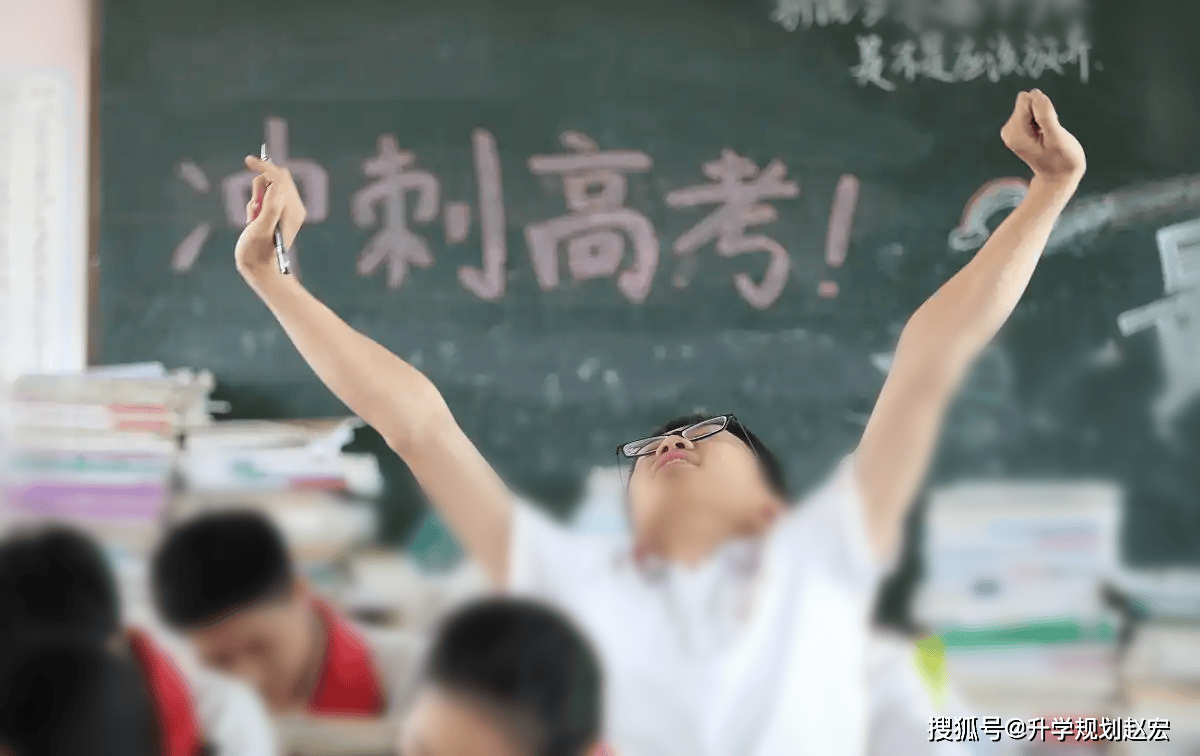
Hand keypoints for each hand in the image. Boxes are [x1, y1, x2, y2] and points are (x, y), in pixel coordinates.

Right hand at [234, 156, 306, 277]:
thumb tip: (275, 185)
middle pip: (277, 178)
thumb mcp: (261, 230)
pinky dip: (255, 204)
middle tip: (254, 209)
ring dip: (256, 198)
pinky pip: (264, 198)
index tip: (248, 160)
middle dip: (260, 187)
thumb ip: (270, 208)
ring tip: (253, 219)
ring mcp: (286, 210)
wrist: (259, 268)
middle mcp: (293, 208)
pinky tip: (254, 222)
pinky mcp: (277, 213)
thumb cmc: (258, 252)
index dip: (265, 167)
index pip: (281, 179)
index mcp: (293, 210)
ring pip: (268, 187)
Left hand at [1000, 89, 1085, 188]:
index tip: (1048, 128)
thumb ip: (1046, 116)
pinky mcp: (1018, 128)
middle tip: (1048, 133)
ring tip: (1047, 135)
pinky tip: (1044, 134)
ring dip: (1044, 117)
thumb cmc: (1061, 159)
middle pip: (1027, 100)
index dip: (1044, 109)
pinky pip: (1033, 109)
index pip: (1027, 100)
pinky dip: (1043, 119)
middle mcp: (1008, 130)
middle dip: (1043, 112)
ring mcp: (1012, 129)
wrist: (1058, 176)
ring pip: (1031, 104)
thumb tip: (1035, 93)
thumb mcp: (1057, 138)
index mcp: (1014, 133)